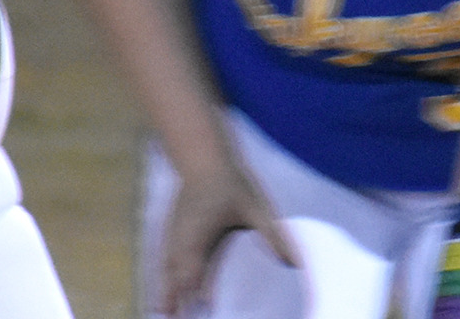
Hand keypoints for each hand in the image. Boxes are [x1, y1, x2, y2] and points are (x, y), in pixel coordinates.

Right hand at [159, 168, 299, 314]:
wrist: (202, 156)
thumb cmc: (229, 181)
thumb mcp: (256, 207)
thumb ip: (273, 235)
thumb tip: (294, 262)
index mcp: (200, 237)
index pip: (194, 274)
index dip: (196, 295)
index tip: (204, 310)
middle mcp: (182, 239)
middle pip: (175, 278)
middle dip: (175, 300)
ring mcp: (175, 234)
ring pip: (167, 269)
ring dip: (167, 290)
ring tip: (165, 312)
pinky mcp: (173, 229)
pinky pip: (166, 259)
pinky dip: (166, 275)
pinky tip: (168, 284)